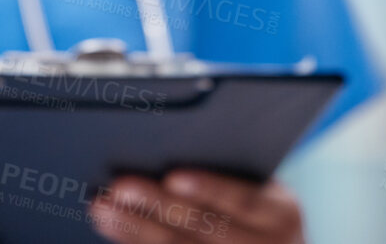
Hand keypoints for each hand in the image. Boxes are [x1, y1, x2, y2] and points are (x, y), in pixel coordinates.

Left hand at [89, 172, 305, 243]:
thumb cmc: (262, 215)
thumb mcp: (266, 195)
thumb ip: (232, 173)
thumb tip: (167, 152)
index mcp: (282, 213)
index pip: (245, 199)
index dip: (209, 188)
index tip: (173, 176)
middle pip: (204, 227)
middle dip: (157, 206)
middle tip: (118, 187)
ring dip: (136, 230)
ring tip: (103, 209)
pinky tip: (118, 233)